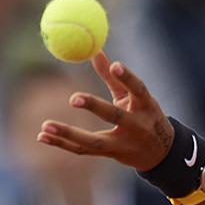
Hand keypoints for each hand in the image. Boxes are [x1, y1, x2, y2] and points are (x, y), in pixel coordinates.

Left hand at [37, 52, 175, 171]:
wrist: (161, 153)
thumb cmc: (145, 116)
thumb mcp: (136, 97)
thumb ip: (114, 77)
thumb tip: (95, 50)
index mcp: (146, 107)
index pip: (138, 89)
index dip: (127, 77)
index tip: (115, 65)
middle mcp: (137, 126)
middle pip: (114, 116)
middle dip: (95, 106)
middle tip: (73, 98)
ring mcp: (123, 144)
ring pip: (94, 141)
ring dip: (69, 133)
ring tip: (46, 125)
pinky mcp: (110, 154)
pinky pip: (83, 150)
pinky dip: (62, 143)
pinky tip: (42, 136)